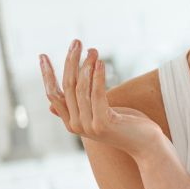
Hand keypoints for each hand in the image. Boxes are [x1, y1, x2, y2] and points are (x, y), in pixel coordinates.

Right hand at [39, 39, 164, 158]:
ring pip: (81, 88)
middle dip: (70, 62)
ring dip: (86, 65)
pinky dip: (98, 76)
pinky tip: (100, 62)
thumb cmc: (126, 126)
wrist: (147, 146)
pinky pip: (97, 94)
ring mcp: (88, 126)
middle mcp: (76, 126)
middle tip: (76, 42)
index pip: (53, 95)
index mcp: (72, 123)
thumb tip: (50, 105)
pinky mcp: (102, 124)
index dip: (47, 74)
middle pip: (67, 87)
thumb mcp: (99, 115)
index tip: (42, 55)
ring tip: (93, 50)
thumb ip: (78, 108)